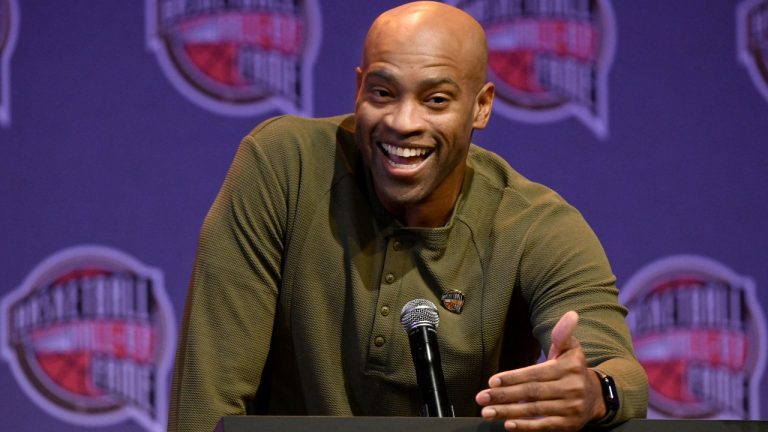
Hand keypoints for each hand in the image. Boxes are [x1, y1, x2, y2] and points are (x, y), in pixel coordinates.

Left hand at [475, 311, 604, 430]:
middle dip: (504, 396)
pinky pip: (544, 426)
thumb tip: (571, 314)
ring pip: (534, 411)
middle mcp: (572, 388)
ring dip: (508, 412)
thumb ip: (564, 334)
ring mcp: (571, 408)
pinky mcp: (569, 425)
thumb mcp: (571, 349)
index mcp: (569, 368)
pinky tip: (508, 425)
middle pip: (531, 393)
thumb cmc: (573, 369)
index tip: (491, 381)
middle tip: (481, 398)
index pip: (535, 373)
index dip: (512, 378)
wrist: (596, 397)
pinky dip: (526, 426)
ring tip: (487, 412)